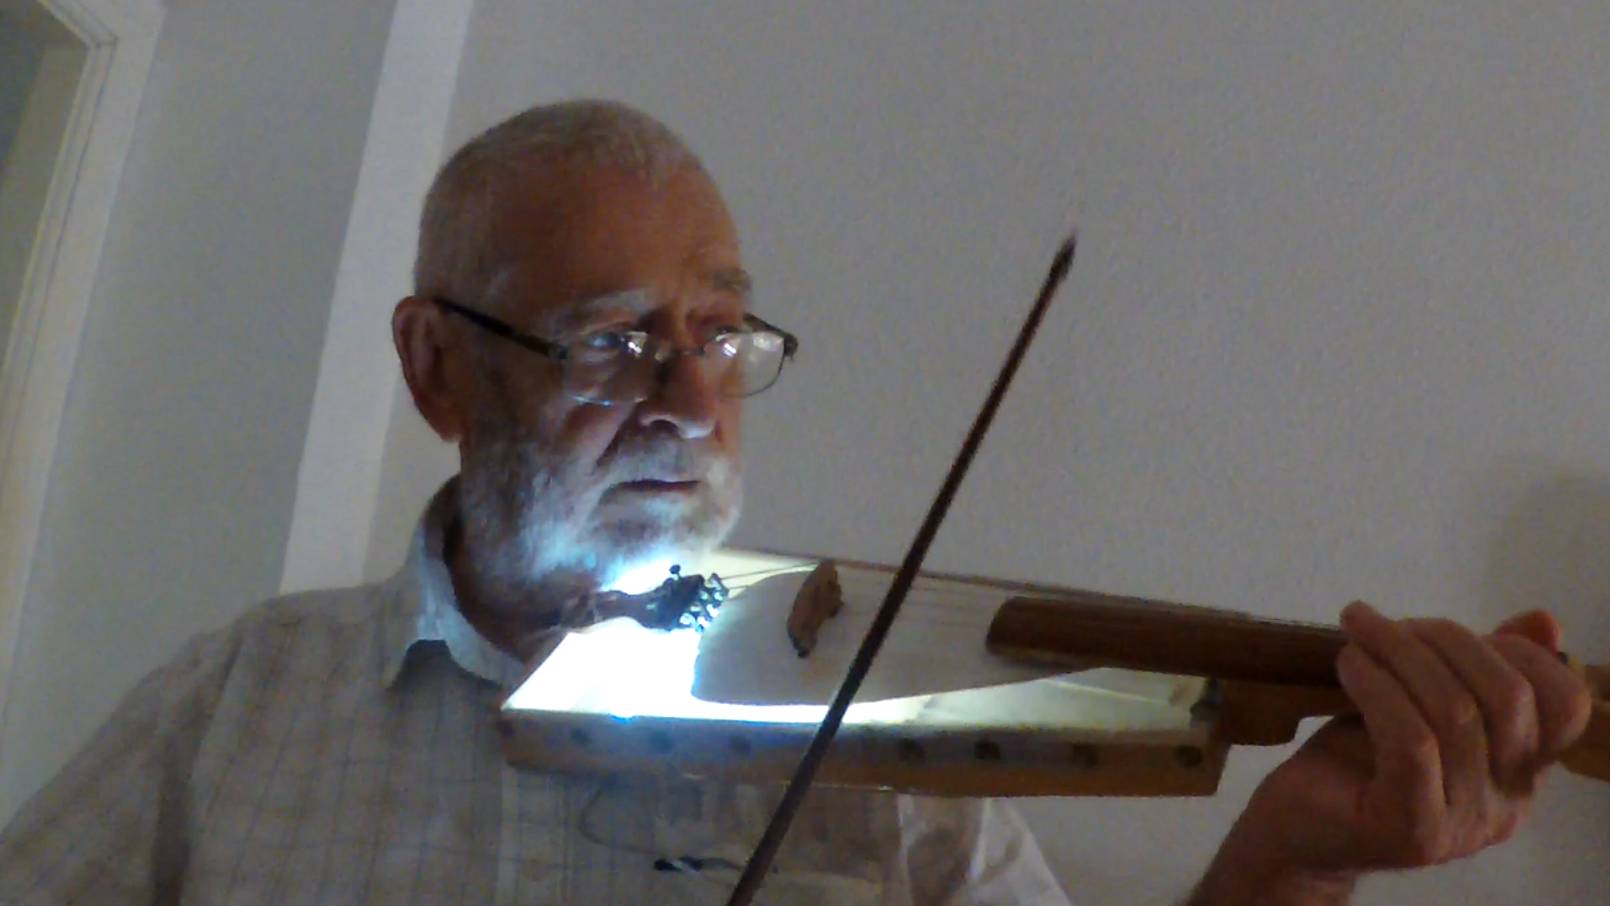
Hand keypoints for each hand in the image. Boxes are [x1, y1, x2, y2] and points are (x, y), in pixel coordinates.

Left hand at [1194, 603, 1592, 903]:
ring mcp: (1462, 824)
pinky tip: (1349, 665)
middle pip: (1510, 699)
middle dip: (1447, 640)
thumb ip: (1478, 668)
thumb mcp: (1420, 702)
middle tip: (1385, 623)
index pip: (1566, 706)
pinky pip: (1412, 740)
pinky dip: (1378, 687)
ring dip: (1399, 653)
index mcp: (1519, 773)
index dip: (1517, 650)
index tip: (1442, 628)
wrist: (1294, 827)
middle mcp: (1505, 805)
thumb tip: (1545, 621)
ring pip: (1455, 713)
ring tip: (1357, 634)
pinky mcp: (1413, 828)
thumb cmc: (1357, 758)